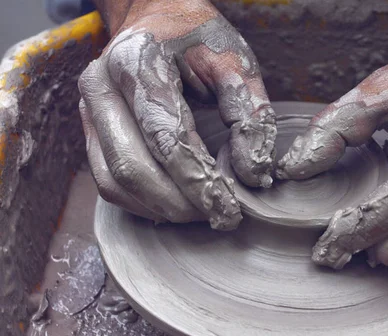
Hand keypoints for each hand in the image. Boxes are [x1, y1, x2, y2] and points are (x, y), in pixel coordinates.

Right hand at [78, 0, 275, 229]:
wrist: (158, 19)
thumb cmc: (199, 38)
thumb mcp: (235, 62)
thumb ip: (249, 114)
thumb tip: (252, 174)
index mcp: (136, 61)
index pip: (167, 136)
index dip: (199, 180)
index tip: (230, 209)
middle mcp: (100, 86)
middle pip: (133, 167)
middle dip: (179, 203)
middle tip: (218, 216)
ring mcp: (88, 110)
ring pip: (114, 181)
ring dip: (159, 208)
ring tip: (200, 213)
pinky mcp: (90, 130)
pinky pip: (108, 181)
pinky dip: (142, 202)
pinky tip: (175, 205)